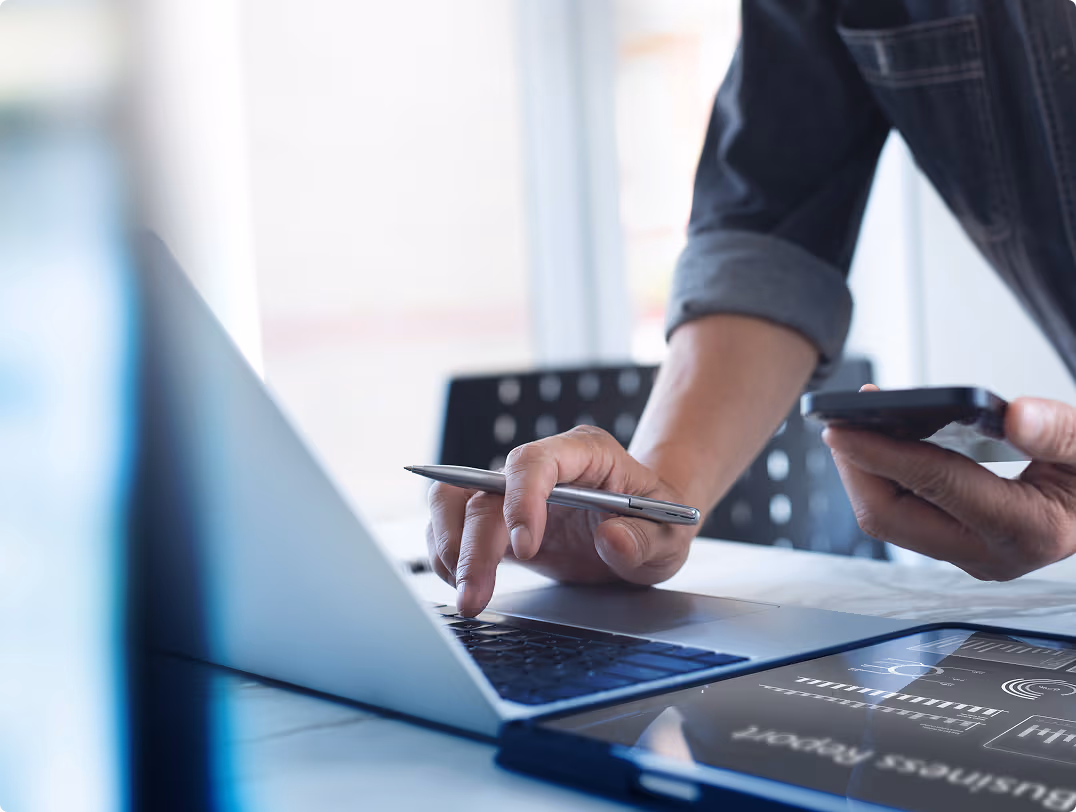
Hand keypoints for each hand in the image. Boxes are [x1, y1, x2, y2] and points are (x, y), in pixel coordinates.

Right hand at [424, 426, 696, 615]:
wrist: (647, 528)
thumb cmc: (658, 521)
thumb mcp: (669, 535)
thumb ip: (644, 539)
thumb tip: (612, 539)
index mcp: (584, 452)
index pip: (534, 461)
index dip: (521, 500)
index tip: (525, 548)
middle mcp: (542, 467)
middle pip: (485, 490)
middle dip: (474, 543)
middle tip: (475, 594)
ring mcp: (515, 493)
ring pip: (455, 500)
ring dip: (449, 546)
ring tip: (465, 594)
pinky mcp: (499, 521)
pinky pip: (454, 524)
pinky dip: (447, 553)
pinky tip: (462, 584)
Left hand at [824, 385, 1075, 579]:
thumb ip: (1062, 433)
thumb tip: (1015, 416)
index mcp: (1027, 530)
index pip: (934, 485)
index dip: (881, 452)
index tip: (840, 427)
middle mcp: (991, 554)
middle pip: (891, 516)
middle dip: (856, 467)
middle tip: (841, 419)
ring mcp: (970, 555)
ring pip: (889, 520)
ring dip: (864, 472)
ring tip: (855, 424)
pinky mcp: (957, 546)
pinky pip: (902, 515)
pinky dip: (882, 478)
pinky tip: (879, 443)